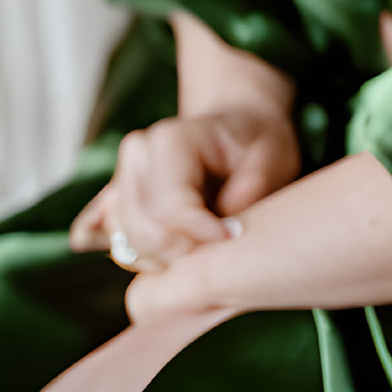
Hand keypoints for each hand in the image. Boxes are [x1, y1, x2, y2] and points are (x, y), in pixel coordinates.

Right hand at [68, 106, 300, 272]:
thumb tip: (222, 233)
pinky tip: (175, 253)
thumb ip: (250, 191)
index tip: (231, 239)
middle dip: (181, 255)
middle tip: (219, 252)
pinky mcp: (118, 203)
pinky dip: (144, 258)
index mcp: (172, 139)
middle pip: (141, 232)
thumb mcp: (273, 155)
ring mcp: (122, 179)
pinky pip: (117, 245)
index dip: (199, 236)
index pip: (169, 207)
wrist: (237, 131)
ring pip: (126, 245)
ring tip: (204, 246)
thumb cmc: (257, 144)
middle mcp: (137, 156)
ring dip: (165, 260)